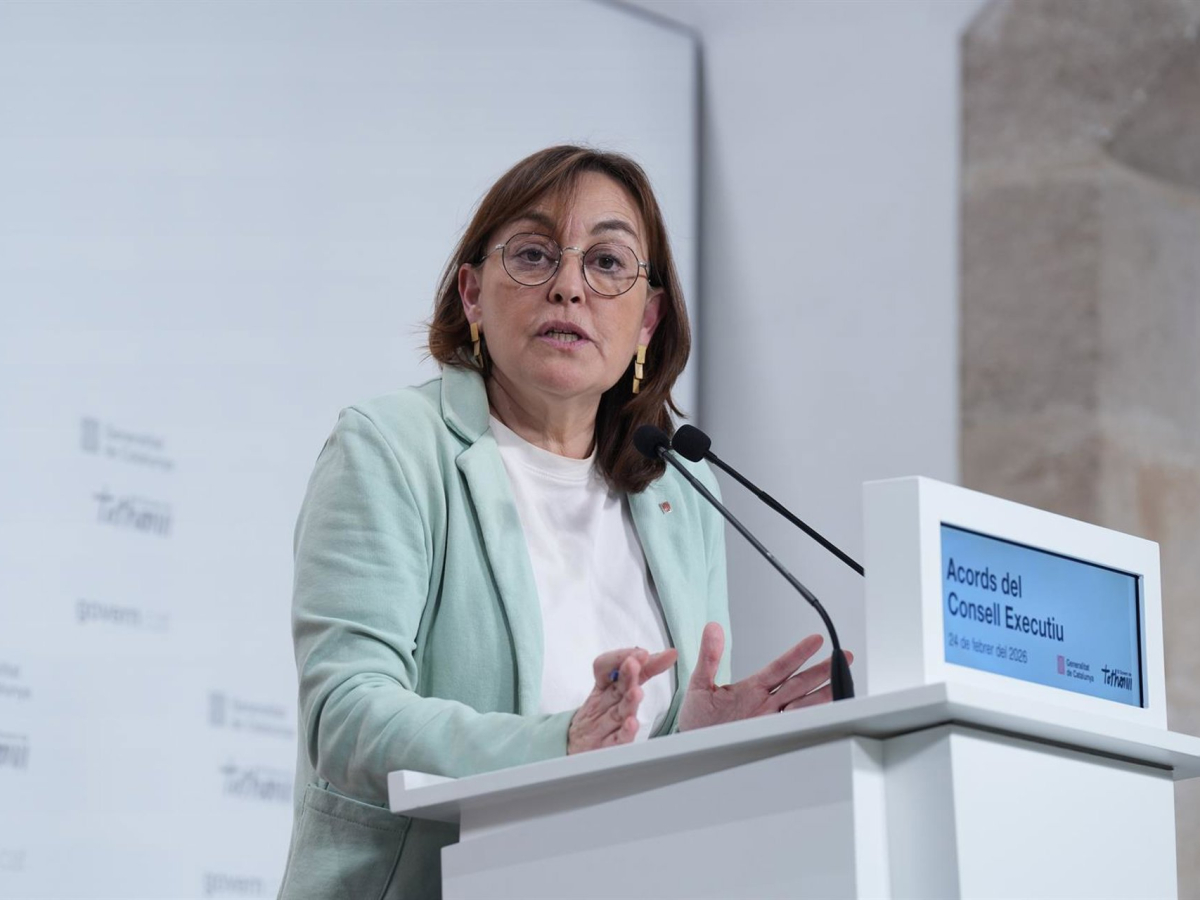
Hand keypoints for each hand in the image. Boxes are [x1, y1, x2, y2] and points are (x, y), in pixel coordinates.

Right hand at [567, 646, 677, 753]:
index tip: (643, 653)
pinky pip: (615, 741)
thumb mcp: (617, 691)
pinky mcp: (603, 749)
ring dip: (627, 701)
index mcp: (603, 690)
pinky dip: (623, 732)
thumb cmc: (599, 718)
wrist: (571, 749)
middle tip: (634, 663)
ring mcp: (601, 727)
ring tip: (636, 692)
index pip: (607, 668)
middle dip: (626, 674)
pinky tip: (632, 724)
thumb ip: (644, 671)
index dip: (622, 658)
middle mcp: (602, 706)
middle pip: (615, 688)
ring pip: (617, 713)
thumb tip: (669, 655)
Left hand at [676, 622, 851, 731]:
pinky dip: (806, 720)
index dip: (798, 654)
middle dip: (822, 671)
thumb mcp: (699, 684)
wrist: (689, 748)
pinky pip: (791, 727)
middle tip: (844, 657)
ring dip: (822, 693)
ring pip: (801, 704)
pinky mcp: (766, 737)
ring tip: (841, 681)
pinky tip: (820, 711)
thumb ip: (709, 656)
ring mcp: (768, 721)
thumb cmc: (696, 720)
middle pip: (799, 684)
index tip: (816, 640)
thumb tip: (713, 628)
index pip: (780, 667)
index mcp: (752, 688)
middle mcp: (765, 704)